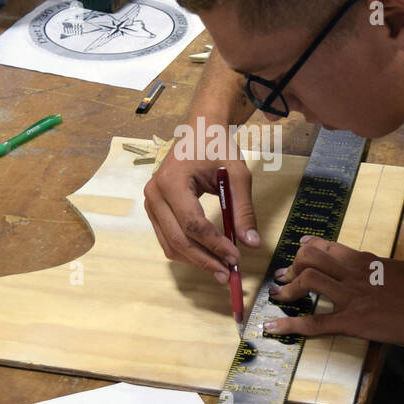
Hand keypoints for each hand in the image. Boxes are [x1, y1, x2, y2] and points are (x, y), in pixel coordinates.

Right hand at [143, 152, 259, 281]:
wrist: (199, 130)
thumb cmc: (217, 147)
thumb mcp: (237, 175)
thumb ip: (243, 210)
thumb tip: (252, 243)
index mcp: (172, 182)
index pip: (192, 223)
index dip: (214, 245)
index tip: (236, 258)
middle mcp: (154, 194)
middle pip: (178, 239)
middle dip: (204, 259)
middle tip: (228, 273)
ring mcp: (151, 202)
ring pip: (170, 244)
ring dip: (195, 260)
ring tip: (220, 269)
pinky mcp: (154, 209)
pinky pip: (168, 238)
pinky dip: (187, 251)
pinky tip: (207, 256)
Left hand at [264, 236, 403, 348]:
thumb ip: (384, 272)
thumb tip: (380, 276)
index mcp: (367, 260)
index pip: (330, 246)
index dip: (310, 246)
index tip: (301, 246)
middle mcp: (354, 273)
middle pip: (311, 259)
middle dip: (293, 265)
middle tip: (283, 275)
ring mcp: (352, 296)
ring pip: (308, 281)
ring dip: (287, 289)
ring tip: (278, 296)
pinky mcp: (353, 321)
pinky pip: (315, 322)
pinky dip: (290, 325)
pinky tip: (273, 328)